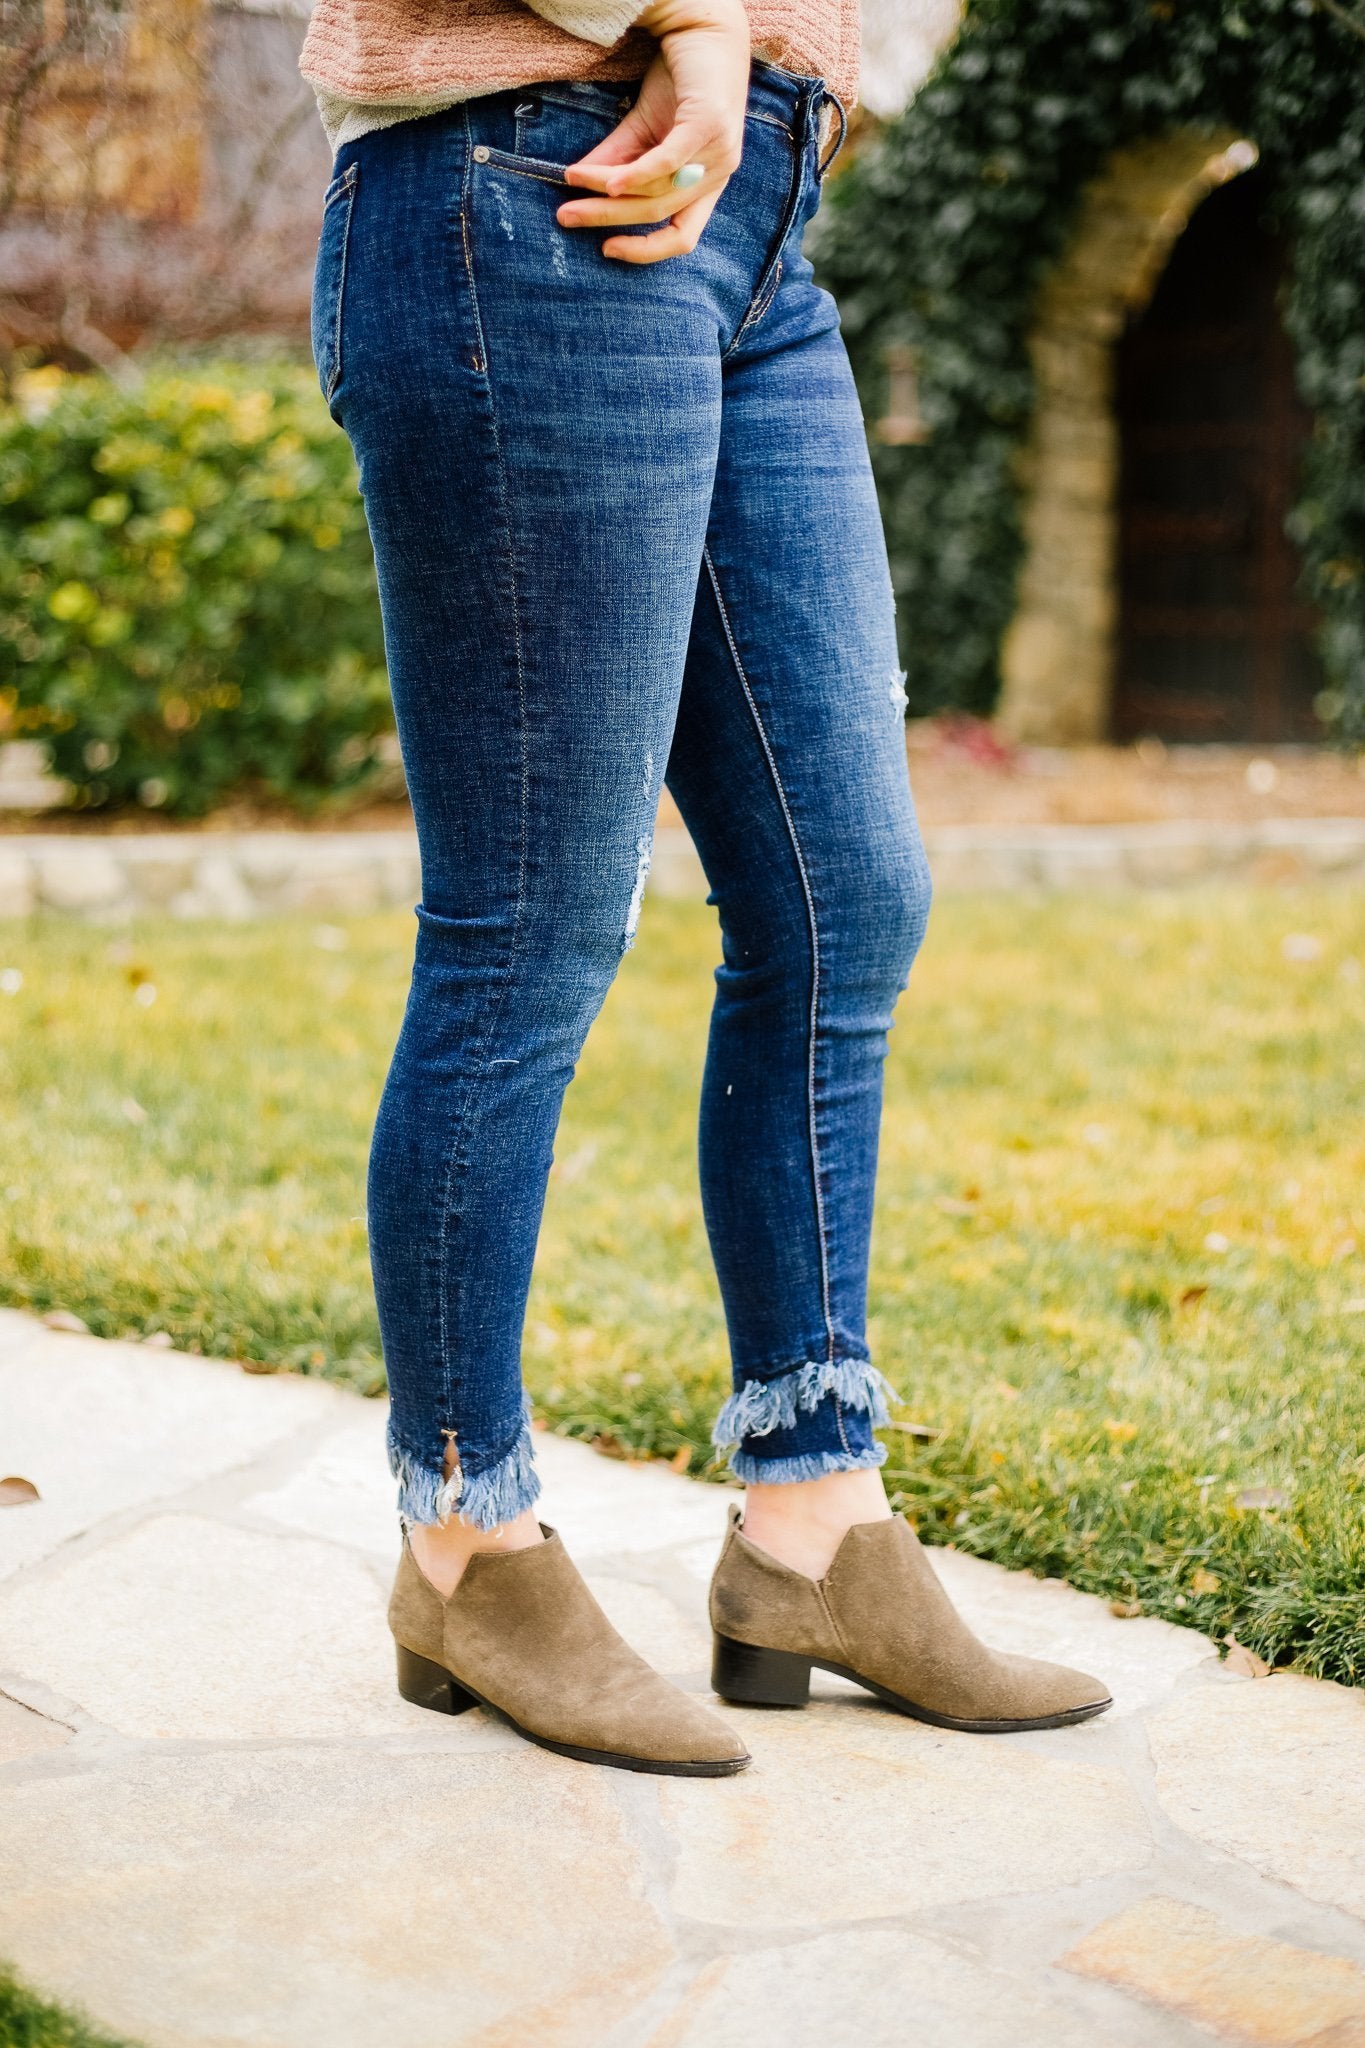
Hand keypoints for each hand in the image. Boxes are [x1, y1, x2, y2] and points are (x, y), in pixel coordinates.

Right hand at [556, 0, 749, 263]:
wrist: (705, 26)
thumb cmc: (681, 78)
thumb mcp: (643, 127)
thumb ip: (617, 160)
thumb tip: (579, 186)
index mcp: (708, 184)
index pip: (681, 237)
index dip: (645, 251)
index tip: (606, 250)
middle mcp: (718, 174)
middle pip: (658, 213)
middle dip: (608, 218)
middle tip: (566, 217)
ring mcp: (718, 152)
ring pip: (655, 189)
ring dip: (608, 190)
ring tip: (573, 182)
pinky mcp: (709, 126)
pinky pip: (666, 162)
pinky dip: (634, 175)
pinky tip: (604, 181)